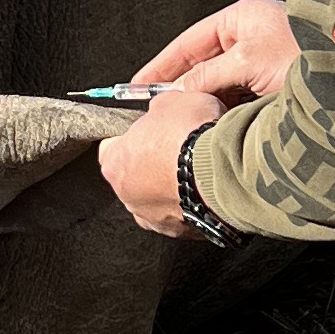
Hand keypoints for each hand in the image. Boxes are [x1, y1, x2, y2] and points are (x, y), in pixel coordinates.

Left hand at [97, 80, 225, 237]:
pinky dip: (192, 203)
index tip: (146, 131)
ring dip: (171, 187)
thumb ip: (158, 109)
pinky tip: (206, 187)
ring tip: (194, 169)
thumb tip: (161, 110)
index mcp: (115, 165)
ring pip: (158, 200)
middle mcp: (129, 197)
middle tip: (174, 148)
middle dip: (151, 164)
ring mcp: (156, 219)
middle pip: (134, 177)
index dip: (130, 136)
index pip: (110, 148)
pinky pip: (183, 215)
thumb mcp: (170, 102)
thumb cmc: (191, 135)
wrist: (224, 168)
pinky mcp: (183, 232)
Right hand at [131, 0, 300, 105]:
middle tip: (156, 111)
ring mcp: (265, 59)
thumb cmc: (309, 57)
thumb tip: (177, 92)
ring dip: (207, 102)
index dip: (162, 65)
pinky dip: (227, 110)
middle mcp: (253, 35)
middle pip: (204, 64)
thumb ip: (208, 76)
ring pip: (223, 84)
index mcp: (243, 17)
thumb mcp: (249, 62)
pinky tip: (215, 125)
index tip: (138, 86)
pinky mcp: (276, 82)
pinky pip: (241, 96)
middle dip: (182, 88)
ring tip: (184, 122)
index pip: (190, 41)